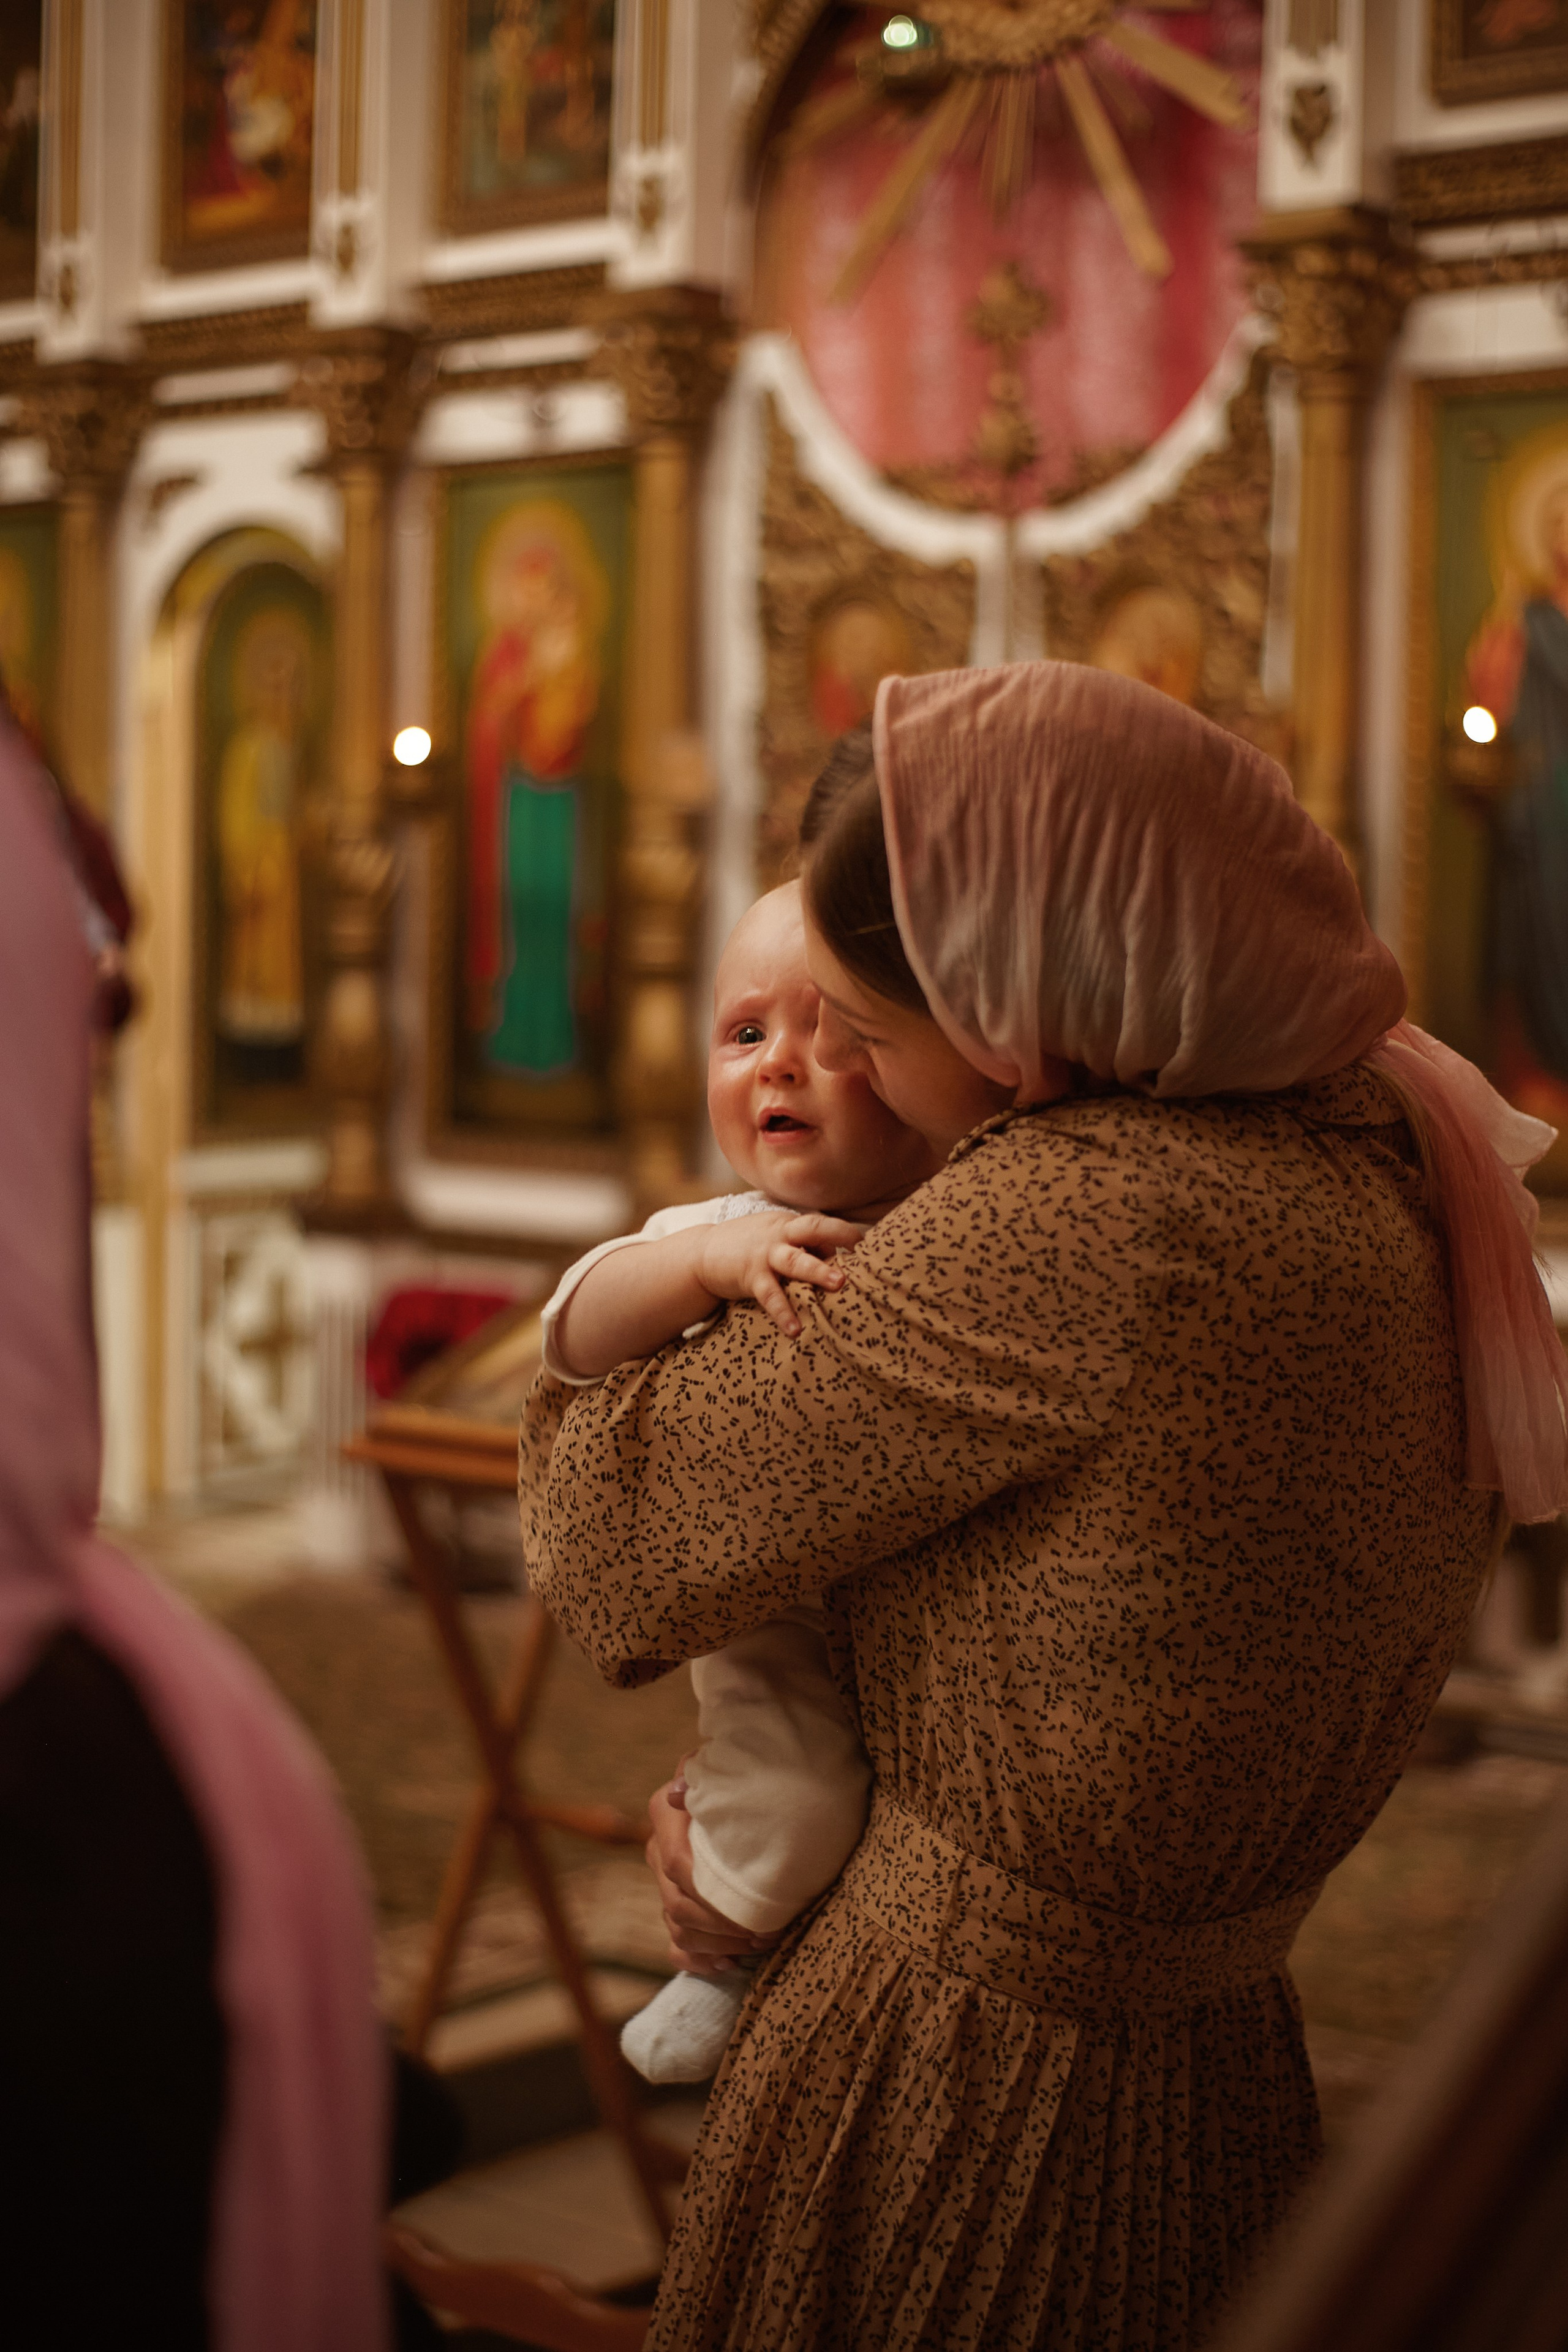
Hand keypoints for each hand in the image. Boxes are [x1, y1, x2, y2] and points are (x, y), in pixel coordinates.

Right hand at [646, 1773, 777, 1973]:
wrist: (743, 1793)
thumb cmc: (742, 1777)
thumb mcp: (728, 1766)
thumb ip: (702, 1770)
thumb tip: (679, 1790)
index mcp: (665, 1817)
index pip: (677, 1864)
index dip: (710, 1892)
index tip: (754, 1904)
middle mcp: (658, 1851)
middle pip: (678, 1904)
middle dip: (723, 1925)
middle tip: (767, 1931)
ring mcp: (664, 1885)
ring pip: (679, 1929)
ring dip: (719, 1944)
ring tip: (760, 1944)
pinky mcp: (675, 1909)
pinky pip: (676, 1947)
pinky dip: (699, 1961)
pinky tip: (728, 1965)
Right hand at [693, 1211, 866, 1339]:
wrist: (700, 1254)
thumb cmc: (748, 1247)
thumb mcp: (775, 1238)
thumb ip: (805, 1246)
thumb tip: (838, 1260)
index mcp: (789, 1224)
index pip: (822, 1224)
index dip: (845, 1233)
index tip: (869, 1245)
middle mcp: (779, 1235)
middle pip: (813, 1229)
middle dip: (838, 1237)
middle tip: (862, 1251)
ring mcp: (764, 1255)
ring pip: (794, 1261)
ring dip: (817, 1270)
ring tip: (839, 1283)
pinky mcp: (750, 1277)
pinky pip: (770, 1296)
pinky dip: (783, 1312)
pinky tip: (796, 1330)